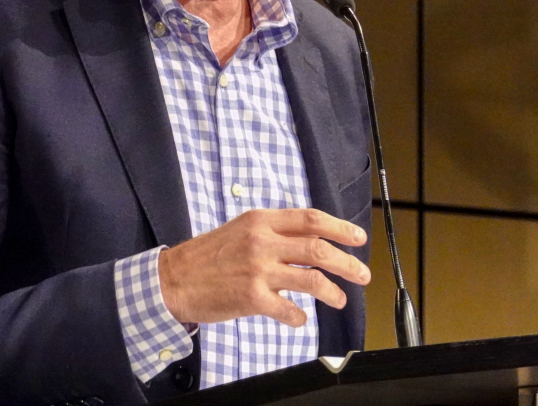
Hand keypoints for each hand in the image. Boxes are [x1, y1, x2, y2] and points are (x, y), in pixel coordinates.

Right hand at [158, 208, 369, 326]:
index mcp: (260, 220)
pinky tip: (300, 318)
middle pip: (318, 247)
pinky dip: (300, 317)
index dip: (339, 228)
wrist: (175, 278)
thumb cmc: (208, 255)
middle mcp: (261, 241)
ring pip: (311, 278)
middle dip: (347, 262)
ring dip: (333, 291)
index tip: (357, 237)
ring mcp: (258, 269)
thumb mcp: (241, 229)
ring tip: (340, 298)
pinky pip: (289, 310)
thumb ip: (272, 231)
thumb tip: (308, 238)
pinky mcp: (251, 297)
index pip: (310, 219)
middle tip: (361, 273)